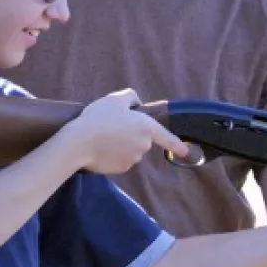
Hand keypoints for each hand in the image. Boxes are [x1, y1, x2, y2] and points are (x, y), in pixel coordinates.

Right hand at [66, 88, 189, 174]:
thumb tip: (137, 104)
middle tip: (111, 126)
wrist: (79, 142)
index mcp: (147, 128)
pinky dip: (112, 156)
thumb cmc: (98, 118)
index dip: (178, 145)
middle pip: (141, 140)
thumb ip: (131, 97)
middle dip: (130, 135)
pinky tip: (99, 149)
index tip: (187, 152)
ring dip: (120, 146)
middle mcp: (144, 145)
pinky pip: (119, 161)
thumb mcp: (115, 99)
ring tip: (102, 137)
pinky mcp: (121, 169)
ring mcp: (133, 159)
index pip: (167, 138)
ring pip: (129, 151)